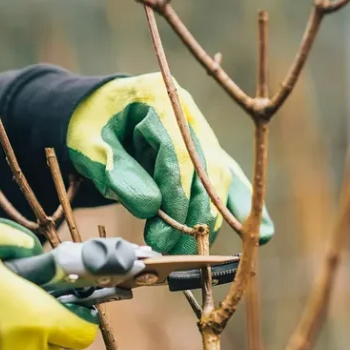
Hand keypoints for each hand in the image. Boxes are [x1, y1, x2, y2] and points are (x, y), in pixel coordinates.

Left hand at [67, 73, 273, 253]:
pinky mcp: (208, 154)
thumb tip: (151, 207)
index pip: (180, 154)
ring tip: (188, 251)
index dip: (176, 197)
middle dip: (193, 215)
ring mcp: (203, 134)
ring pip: (221, 179)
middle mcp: (190, 115)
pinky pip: (229, 181)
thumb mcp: (89, 144)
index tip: (164, 233)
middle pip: (207, 169)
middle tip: (170, 249)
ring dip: (210, 219)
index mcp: (161, 99)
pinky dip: (241, 207)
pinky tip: (261, 234)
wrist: (98, 111)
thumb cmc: (90, 127)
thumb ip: (117, 172)